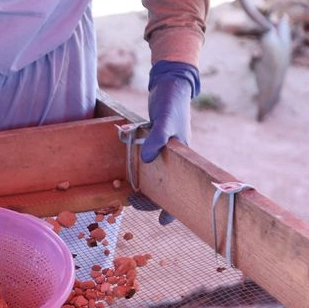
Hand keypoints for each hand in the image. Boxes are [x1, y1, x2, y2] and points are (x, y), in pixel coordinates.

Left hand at [133, 61, 200, 224]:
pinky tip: (127, 178)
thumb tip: (146, 159)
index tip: (162, 222)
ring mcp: (162, 153)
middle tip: (131, 200)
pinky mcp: (153, 146)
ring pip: (153, 179)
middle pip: (163, 188)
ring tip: (128, 194)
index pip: (181, 190)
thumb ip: (157, 138)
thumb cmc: (172, 103)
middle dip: (149, 200)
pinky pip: (146, 165)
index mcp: (182, 158)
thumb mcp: (164, 120)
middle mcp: (173, 159)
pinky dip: (137, 172)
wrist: (168, 85)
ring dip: (142, 189)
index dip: (173, 208)